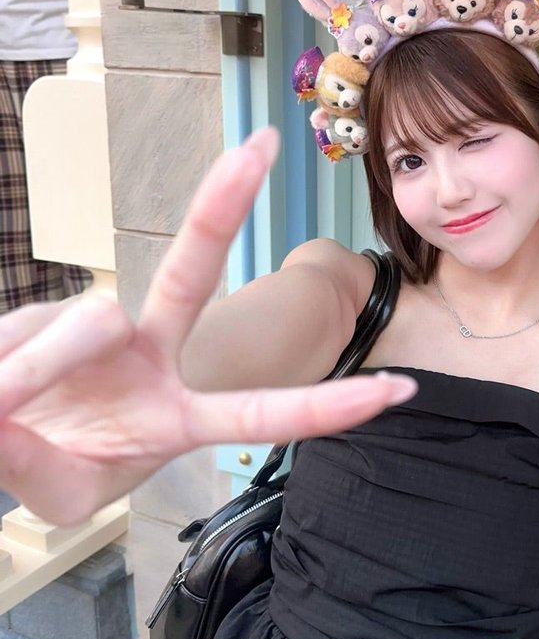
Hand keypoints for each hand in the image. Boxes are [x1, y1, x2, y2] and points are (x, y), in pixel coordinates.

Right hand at [0, 129, 415, 524]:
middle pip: (194, 274)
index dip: (328, 407)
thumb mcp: (64, 493)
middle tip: (260, 145)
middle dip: (224, 207)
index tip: (399, 390)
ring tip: (8, 408)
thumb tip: (31, 378)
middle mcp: (156, 357)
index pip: (264, 414)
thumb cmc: (57, 466)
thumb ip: (46, 462)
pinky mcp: (48, 317)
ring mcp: (104, 330)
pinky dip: (8, 366)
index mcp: (181, 415)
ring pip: (89, 324)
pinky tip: (0, 386)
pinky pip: (29, 335)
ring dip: (42, 371)